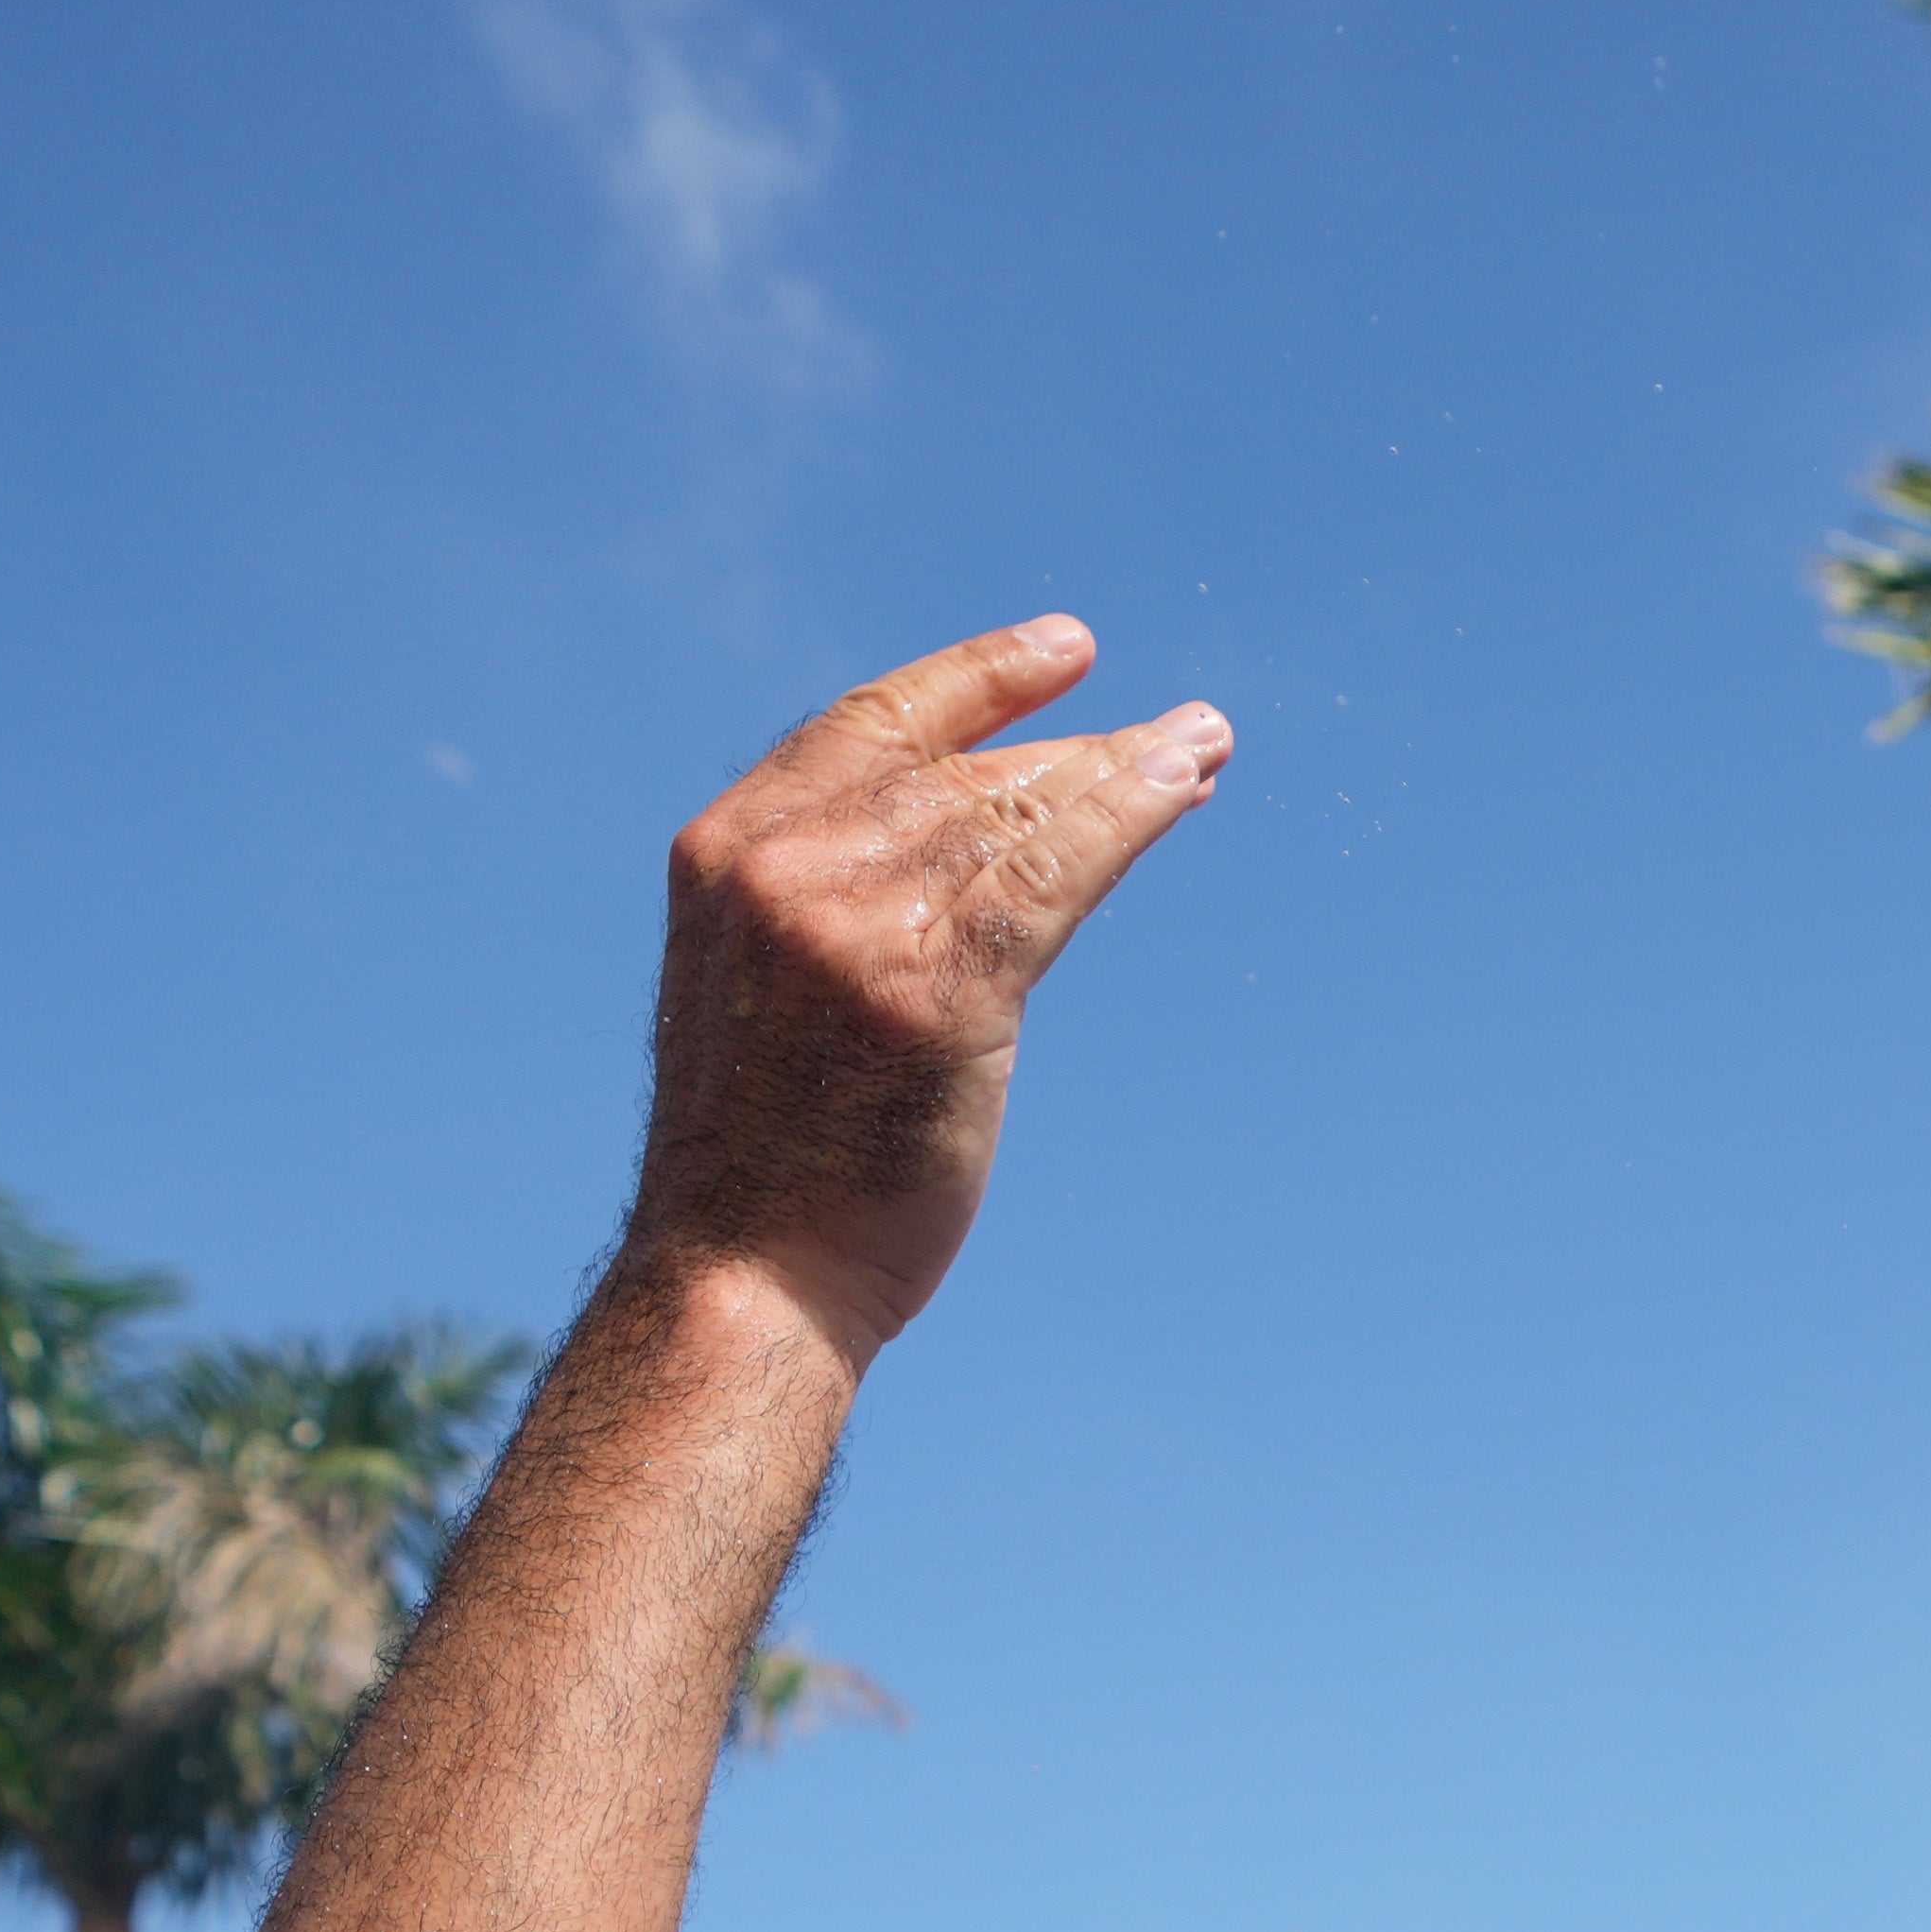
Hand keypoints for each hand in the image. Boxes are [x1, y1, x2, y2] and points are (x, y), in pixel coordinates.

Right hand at [631, 618, 1238, 1361]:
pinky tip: (1187, 789)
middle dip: (1077, 746)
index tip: (1059, 655)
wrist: (743, 1276)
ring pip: (1018, 810)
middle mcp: (782, 863)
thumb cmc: (766, 1165)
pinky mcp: (936, 981)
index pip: (865, 726)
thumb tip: (961, 863)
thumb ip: (834, 905)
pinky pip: (1057, 867)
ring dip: (1127, 773)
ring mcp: (853, 916)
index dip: (972, 682)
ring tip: (1207, 749)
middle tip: (1180, 734)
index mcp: (723, 852)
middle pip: (961, 768)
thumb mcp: (769, 994)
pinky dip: (1131, 816)